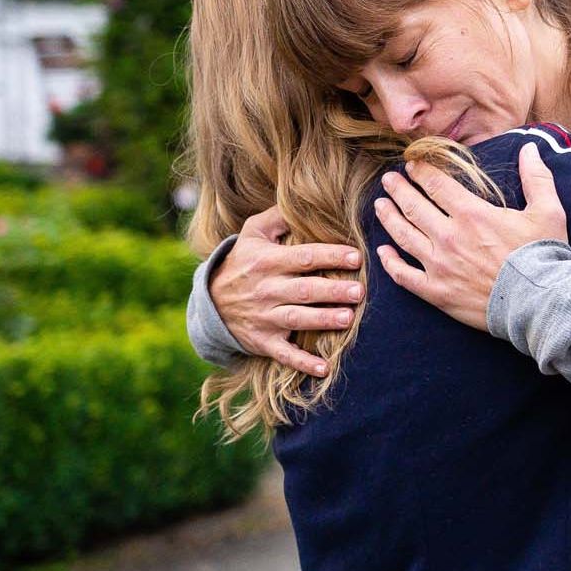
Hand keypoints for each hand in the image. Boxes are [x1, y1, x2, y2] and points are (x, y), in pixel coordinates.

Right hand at [209, 205, 362, 376]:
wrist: (211, 300)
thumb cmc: (242, 261)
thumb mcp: (252, 233)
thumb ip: (277, 216)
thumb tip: (304, 202)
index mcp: (268, 261)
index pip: (305, 257)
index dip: (331, 256)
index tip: (356, 257)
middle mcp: (267, 289)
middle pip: (305, 290)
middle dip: (333, 291)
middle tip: (359, 291)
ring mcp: (264, 317)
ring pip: (297, 319)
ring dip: (323, 320)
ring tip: (347, 319)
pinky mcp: (263, 341)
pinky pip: (284, 354)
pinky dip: (302, 363)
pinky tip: (324, 368)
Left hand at [373, 142, 567, 330]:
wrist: (540, 303)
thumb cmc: (544, 256)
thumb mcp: (548, 211)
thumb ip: (536, 177)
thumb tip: (531, 147)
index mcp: (472, 214)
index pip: (437, 185)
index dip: (422, 172)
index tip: (412, 165)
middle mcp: (449, 236)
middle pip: (414, 207)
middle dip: (399, 190)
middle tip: (388, 180)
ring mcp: (440, 265)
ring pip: (404, 236)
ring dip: (389, 218)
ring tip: (380, 206)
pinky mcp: (437, 292)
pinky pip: (404, 276)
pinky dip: (390, 263)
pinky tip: (383, 252)